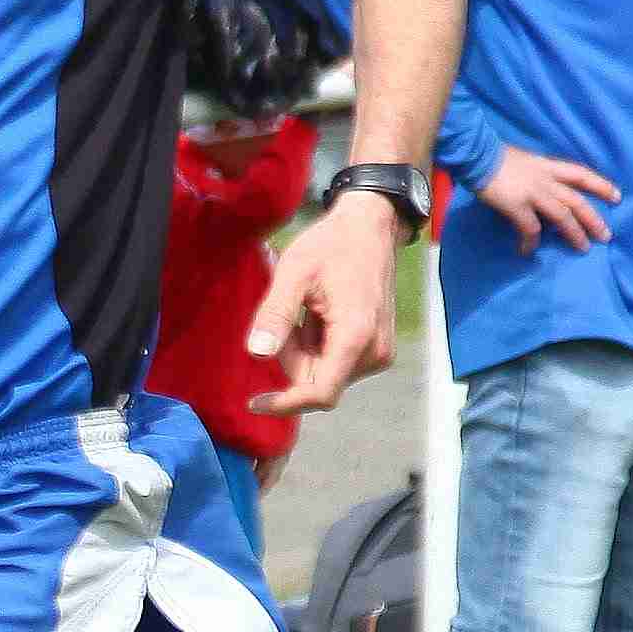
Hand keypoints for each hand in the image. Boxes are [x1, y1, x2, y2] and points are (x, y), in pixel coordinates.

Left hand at [241, 194, 402, 418]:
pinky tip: (319, 313)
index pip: (320, 394)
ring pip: (322, 372)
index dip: (285, 404)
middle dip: (292, 354)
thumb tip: (257, 354)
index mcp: (356, 337)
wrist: (370, 227)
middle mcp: (374, 353)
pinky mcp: (376, 349)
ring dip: (304, 347)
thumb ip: (275, 314)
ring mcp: (378, 352)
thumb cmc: (331, 245)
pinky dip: (316, 343)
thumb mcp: (294, 272)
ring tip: (309, 307)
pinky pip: (334, 361)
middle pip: (316, 380)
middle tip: (292, 311)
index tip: (254, 402)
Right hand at [480, 147, 619, 249]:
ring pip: (562, 216)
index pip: (581, 174)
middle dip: (594, 219)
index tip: (617, 196)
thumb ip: (537, 175)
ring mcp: (532, 192)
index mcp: (548, 166)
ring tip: (583, 248)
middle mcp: (545, 179)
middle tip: (606, 235)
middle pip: (577, 200)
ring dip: (574, 233)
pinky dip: (530, 242)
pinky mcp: (517, 205)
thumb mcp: (525, 161)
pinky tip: (528, 251)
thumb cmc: (496, 157)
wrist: (476, 154)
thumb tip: (543, 193)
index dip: (601, 185)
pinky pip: (530, 228)